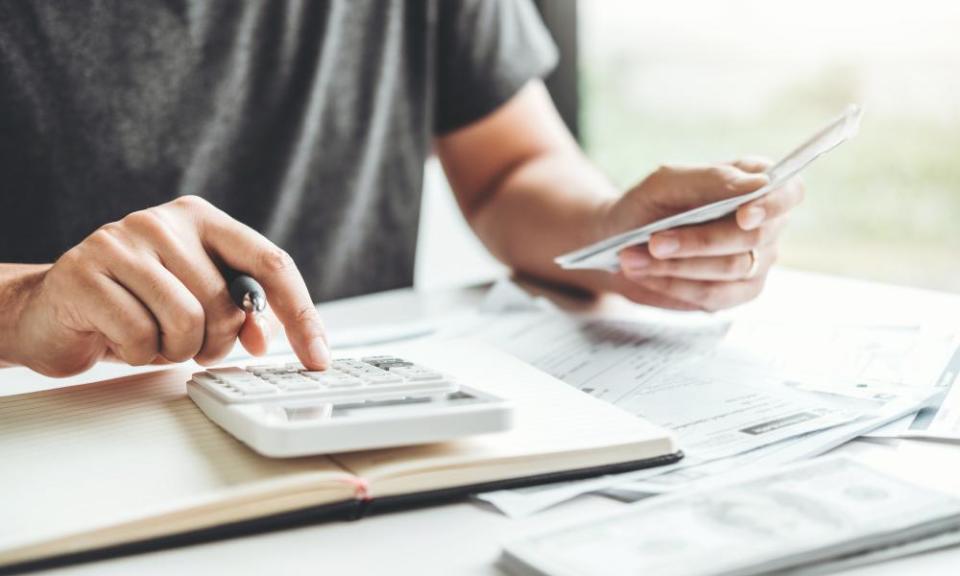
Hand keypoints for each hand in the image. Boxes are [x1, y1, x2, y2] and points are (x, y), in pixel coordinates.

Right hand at [7, 196, 328, 376]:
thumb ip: (239, 311)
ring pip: (188, 322)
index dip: (300, 315)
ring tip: (151, 338)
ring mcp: (122, 241)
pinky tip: (120, 338)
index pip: (271, 263)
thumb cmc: (134, 304)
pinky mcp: (85, 272)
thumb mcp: (196, 301)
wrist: (51, 308)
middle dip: (215, 341)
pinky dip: (139, 354)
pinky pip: (141, 336)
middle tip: (185, 342)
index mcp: (202, 220)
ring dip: (175, 351)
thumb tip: (263, 335)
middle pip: (229, 304)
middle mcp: (164, 222)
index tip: (318, 357)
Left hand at [601, 159, 803, 310]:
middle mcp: (766, 224)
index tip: (743, 216)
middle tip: (654, 241)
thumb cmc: (649, 204)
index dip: (771, 205)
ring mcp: (756, 262)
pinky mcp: (736, 293)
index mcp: (755, 184)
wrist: (620, 240)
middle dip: (700, 241)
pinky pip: (715, 295)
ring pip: (731, 268)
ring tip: (633, 258)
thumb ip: (710, 179)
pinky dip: (675, 285)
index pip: (788, 192)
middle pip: (754, 238)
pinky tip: (645, 274)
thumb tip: (757, 184)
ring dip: (678, 265)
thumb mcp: (667, 182)